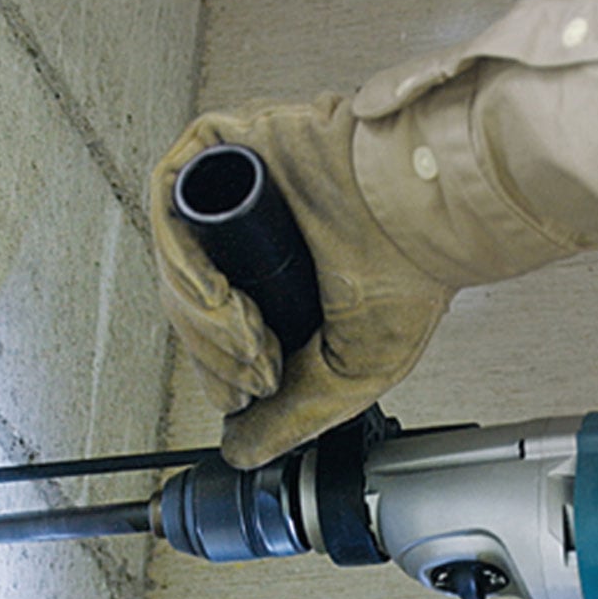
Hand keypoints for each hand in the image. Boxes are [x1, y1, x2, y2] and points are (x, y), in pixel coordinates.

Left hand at [151, 95, 452, 467]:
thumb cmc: (412, 279)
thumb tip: (240, 452)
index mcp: (282, 284)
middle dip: (215, 350)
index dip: (221, 369)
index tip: (249, 391)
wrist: (426, 217)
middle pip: (190, 300)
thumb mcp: (345, 378)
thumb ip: (288, 419)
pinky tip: (218, 294)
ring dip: (201, 316)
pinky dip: (182, 257)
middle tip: (257, 368)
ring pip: (176, 259)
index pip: (215, 332)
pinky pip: (171, 202)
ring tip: (247, 336)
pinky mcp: (229, 147)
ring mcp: (241, 192)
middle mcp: (256, 238)